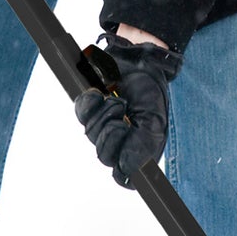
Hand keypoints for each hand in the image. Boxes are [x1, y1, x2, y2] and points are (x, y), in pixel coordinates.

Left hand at [74, 34, 181, 187]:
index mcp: (138, 149)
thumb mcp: (154, 119)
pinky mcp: (88, 108)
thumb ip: (142, 146)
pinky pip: (81, 112)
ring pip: (91, 134)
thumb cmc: (150, 90)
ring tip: (118, 100)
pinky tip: (100, 93)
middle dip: (112, 134)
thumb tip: (126, 170)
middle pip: (104, 156)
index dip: (123, 167)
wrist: (139, 59)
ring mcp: (101, 125)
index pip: (124, 176)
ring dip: (105, 113)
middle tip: (123, 115)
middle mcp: (118, 141)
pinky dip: (90, 101)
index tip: (127, 149)